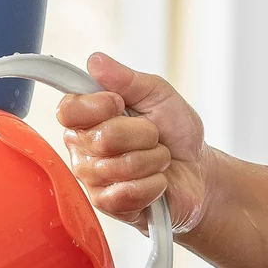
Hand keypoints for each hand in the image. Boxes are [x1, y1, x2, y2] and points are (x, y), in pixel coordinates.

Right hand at [57, 51, 209, 231]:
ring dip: (152, 161)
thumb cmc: (175, 133)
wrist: (198, 171)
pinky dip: (153, 185)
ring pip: (117, 167)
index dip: (97, 106)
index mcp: (86, 117)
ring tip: (158, 160)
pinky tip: (157, 182)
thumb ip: (127, 79)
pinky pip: (126, 193)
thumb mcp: (157, 94)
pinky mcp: (109, 206)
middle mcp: (82, 148)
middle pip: (101, 138)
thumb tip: (95, 61)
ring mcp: (93, 180)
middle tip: (154, 137)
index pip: (68, 110)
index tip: (121, 104)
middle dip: (142, 135)